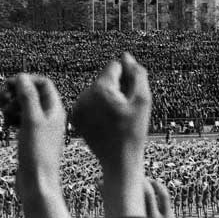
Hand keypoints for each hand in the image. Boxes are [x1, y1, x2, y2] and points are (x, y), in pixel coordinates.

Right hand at [12, 74, 65, 195]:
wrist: (37, 183)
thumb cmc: (37, 153)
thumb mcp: (31, 120)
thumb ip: (27, 96)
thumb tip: (21, 76)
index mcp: (55, 110)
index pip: (43, 83)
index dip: (26, 80)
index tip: (9, 85)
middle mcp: (50, 117)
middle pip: (33, 93)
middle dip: (16, 92)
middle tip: (2, 98)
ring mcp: (41, 128)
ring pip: (25, 107)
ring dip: (12, 105)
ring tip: (4, 114)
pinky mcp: (31, 138)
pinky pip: (21, 120)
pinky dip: (12, 118)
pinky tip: (6, 124)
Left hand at [73, 53, 150, 171]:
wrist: (119, 160)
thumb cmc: (134, 131)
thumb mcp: (143, 100)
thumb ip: (137, 74)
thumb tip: (125, 57)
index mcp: (100, 89)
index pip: (114, 66)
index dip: (127, 80)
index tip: (130, 99)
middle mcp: (84, 95)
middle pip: (104, 78)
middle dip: (115, 89)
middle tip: (123, 112)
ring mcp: (77, 107)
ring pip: (96, 90)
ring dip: (107, 98)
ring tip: (115, 118)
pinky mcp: (75, 117)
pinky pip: (89, 102)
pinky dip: (97, 108)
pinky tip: (106, 122)